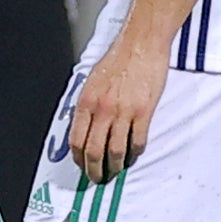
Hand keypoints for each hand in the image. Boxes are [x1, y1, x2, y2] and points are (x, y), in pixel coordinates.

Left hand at [67, 30, 169, 184]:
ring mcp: (124, 112)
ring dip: (115, 167)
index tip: (82, 166)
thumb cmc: (118, 59)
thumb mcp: (92, 81)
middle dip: (94, 170)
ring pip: (115, 152)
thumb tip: (84, 128)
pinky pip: (137, 142)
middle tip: (98, 178)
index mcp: (86, 102)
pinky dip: (134, 154)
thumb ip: (87, 106)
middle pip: (94, 151)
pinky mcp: (144, 112)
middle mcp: (103, 109)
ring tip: (115, 172)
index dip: (78, 160)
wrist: (141, 43)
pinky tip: (133, 155)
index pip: (76, 141)